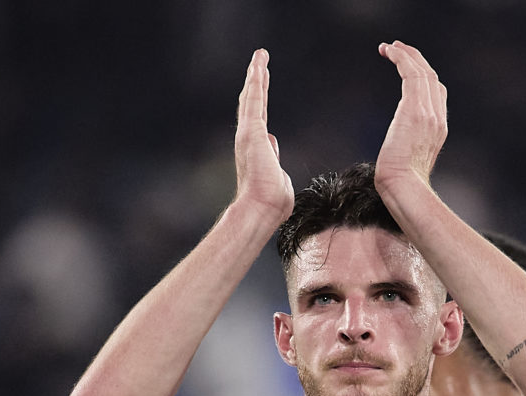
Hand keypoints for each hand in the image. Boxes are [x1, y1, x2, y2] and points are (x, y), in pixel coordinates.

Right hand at [234, 49, 294, 220]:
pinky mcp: (251, 131)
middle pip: (252, 104)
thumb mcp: (278, 176)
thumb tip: (272, 144)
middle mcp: (249, 139)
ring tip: (259, 56)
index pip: (259, 119)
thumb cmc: (272, 202)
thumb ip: (274, 158)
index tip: (262, 86)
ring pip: (252, 98)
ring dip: (256, 76)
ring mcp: (248, 134)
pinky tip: (259, 65)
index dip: (260, 101)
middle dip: (255, 82)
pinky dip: (256, 81)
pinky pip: (254, 100)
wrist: (261, 208)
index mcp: (256, 149)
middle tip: (258, 63)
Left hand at [374, 41, 447, 191]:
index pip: (437, 94)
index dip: (424, 77)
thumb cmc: (400, 184)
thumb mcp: (407, 163)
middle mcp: (438, 118)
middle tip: (398, 49)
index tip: (408, 68)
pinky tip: (389, 51)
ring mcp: (429, 113)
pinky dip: (401, 58)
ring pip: (422, 72)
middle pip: (432, 79)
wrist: (404, 188)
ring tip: (390, 46)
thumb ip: (406, 149)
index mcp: (438, 130)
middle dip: (416, 60)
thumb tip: (395, 151)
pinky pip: (411, 73)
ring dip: (406, 55)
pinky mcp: (415, 109)